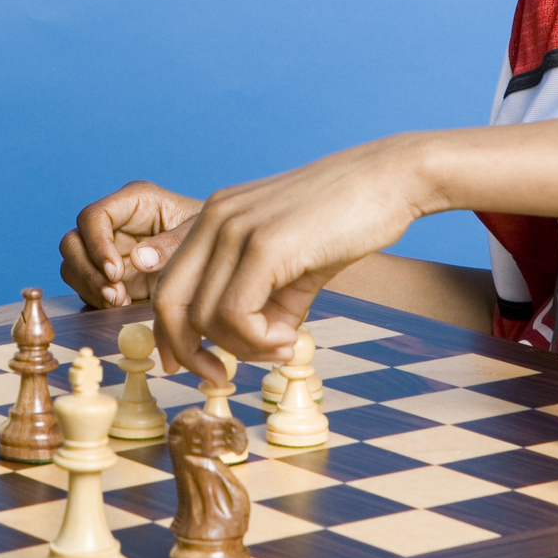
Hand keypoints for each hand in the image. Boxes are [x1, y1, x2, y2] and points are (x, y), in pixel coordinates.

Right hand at [58, 181, 203, 307]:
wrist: (218, 255)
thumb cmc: (212, 233)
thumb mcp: (198, 233)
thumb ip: (171, 244)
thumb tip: (138, 260)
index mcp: (133, 201)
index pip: (93, 217)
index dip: (97, 245)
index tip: (116, 272)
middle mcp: (114, 223)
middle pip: (72, 242)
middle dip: (88, 271)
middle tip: (115, 295)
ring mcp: (107, 249)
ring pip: (72, 265)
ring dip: (90, 287)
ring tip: (120, 302)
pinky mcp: (108, 273)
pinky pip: (85, 286)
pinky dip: (97, 299)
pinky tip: (122, 306)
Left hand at [153, 134, 437, 380]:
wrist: (391, 179)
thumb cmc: (346, 220)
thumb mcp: (293, 263)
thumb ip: (265, 302)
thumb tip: (252, 348)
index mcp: (215, 216)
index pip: (167, 281)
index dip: (169, 332)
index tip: (189, 365)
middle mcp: (215, 217)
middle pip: (168, 301)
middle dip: (188, 351)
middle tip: (220, 377)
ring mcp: (235, 227)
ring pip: (204, 317)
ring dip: (242, 349)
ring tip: (281, 345)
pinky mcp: (264, 244)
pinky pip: (235, 315)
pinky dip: (257, 341)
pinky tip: (289, 338)